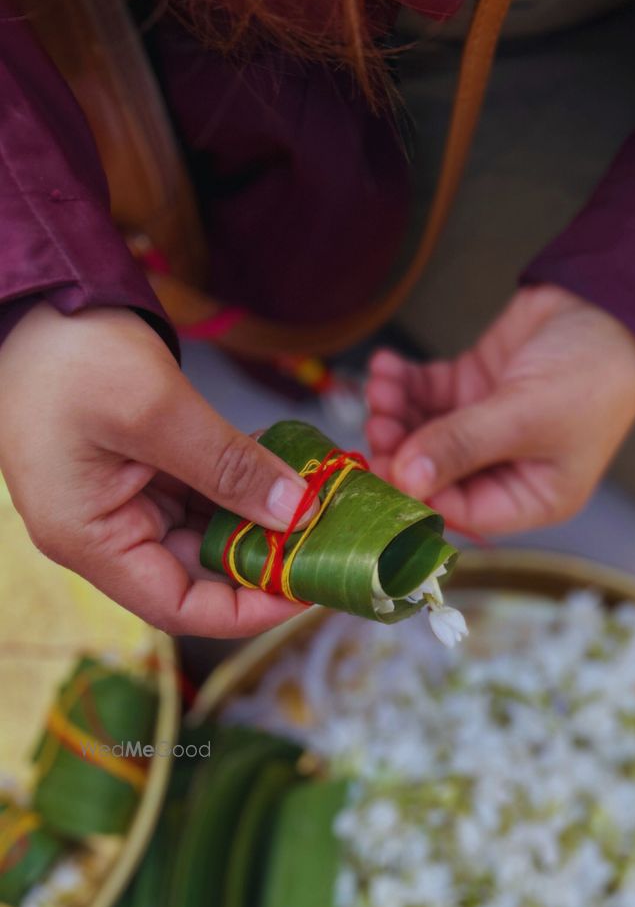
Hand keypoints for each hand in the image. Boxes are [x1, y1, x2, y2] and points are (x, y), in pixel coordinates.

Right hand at [0, 304, 311, 636]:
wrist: (36, 296)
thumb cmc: (68, 352)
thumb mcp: (156, 409)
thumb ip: (228, 466)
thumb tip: (295, 513)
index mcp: (89, 540)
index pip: (179, 608)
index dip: (248, 610)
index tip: (305, 590)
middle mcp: (103, 533)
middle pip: (199, 574)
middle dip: (262, 558)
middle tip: (325, 539)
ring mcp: (120, 503)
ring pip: (206, 534)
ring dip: (257, 519)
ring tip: (313, 501)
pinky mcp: (137, 473)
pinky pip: (199, 496)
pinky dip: (240, 485)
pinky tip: (281, 468)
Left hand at [366, 285, 634, 535]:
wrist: (613, 305)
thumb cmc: (593, 373)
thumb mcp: (526, 416)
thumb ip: (463, 446)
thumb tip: (407, 479)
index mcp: (532, 496)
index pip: (463, 512)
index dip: (420, 495)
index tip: (386, 469)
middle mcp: (506, 468)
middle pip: (435, 474)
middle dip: (401, 450)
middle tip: (376, 426)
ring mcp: (485, 427)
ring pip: (423, 432)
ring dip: (396, 413)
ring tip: (381, 389)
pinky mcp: (472, 388)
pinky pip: (425, 394)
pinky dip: (402, 384)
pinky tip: (386, 367)